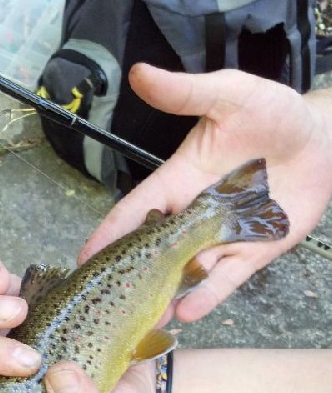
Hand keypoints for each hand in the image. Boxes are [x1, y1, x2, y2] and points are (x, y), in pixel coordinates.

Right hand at [79, 65, 331, 320]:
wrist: (321, 138)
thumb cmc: (272, 113)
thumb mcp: (229, 95)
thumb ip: (186, 93)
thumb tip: (140, 73)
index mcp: (178, 180)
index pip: (135, 210)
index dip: (109, 233)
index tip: (84, 259)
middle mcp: (193, 215)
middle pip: (155, 252)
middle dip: (133, 277)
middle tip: (108, 304)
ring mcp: (221, 238)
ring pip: (187, 273)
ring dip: (166, 296)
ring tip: (145, 320)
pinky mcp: (251, 252)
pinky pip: (226, 279)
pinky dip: (208, 296)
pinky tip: (188, 313)